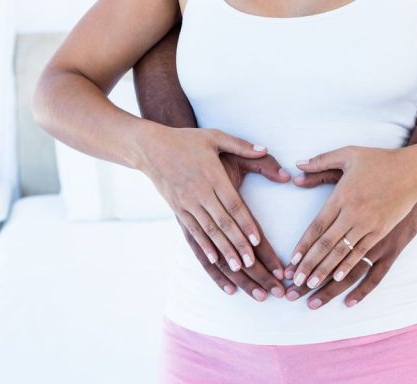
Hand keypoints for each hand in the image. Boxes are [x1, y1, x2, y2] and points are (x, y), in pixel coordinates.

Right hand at [138, 126, 270, 271]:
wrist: (150, 147)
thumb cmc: (187, 141)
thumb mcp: (215, 137)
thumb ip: (242, 146)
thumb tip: (265, 149)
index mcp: (213, 176)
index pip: (233, 205)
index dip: (245, 224)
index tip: (257, 241)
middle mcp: (200, 192)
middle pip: (223, 223)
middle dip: (238, 244)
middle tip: (253, 263)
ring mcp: (187, 203)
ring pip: (209, 231)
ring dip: (224, 250)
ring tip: (238, 267)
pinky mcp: (177, 209)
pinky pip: (193, 231)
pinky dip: (205, 246)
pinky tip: (215, 260)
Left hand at [288, 146, 416, 288]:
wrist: (414, 171)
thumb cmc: (380, 161)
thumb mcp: (348, 154)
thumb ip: (321, 161)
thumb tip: (297, 166)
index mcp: (342, 196)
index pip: (317, 226)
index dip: (303, 245)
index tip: (291, 260)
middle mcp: (353, 213)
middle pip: (326, 244)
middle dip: (309, 264)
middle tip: (295, 282)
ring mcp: (369, 225)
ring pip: (342, 253)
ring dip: (325, 270)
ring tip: (311, 286)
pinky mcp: (382, 232)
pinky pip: (362, 253)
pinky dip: (349, 266)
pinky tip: (338, 278)